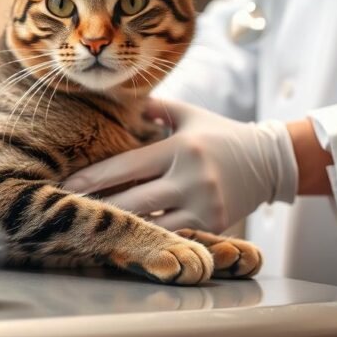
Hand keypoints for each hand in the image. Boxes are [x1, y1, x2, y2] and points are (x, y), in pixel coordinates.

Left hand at [64, 100, 298, 232]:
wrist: (269, 161)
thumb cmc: (219, 134)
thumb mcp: (187, 114)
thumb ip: (151, 108)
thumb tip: (113, 95)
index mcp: (179, 148)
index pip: (127, 165)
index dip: (94, 177)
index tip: (67, 185)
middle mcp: (191, 178)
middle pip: (133, 200)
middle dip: (100, 208)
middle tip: (68, 212)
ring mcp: (204, 205)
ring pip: (151, 224)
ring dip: (122, 228)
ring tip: (91, 229)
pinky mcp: (213, 225)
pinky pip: (173, 235)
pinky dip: (150, 237)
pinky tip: (125, 240)